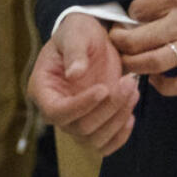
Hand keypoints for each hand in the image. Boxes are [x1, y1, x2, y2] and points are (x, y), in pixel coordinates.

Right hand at [27, 13, 139, 154]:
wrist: (95, 38)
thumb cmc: (80, 31)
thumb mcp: (76, 32)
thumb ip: (75, 51)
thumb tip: (74, 73)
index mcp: (43, 89)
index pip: (56, 111)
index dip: (80, 106)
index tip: (104, 88)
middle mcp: (56, 108)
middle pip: (79, 128)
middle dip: (108, 108)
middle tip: (129, 82)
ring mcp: (75, 118)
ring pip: (93, 140)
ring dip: (117, 120)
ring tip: (133, 90)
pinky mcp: (93, 122)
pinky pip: (103, 144)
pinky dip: (119, 136)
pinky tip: (131, 115)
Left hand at [109, 0, 176, 96]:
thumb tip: (141, 2)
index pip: (139, 9)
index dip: (129, 15)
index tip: (132, 18)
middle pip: (137, 38)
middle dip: (120, 42)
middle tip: (117, 43)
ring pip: (152, 62)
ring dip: (134, 65)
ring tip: (129, 63)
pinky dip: (164, 86)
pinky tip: (156, 79)